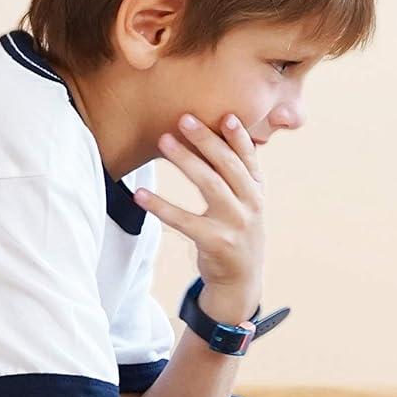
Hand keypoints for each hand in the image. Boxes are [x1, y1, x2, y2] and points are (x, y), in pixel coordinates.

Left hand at [134, 113, 264, 321]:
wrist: (241, 280)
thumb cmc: (236, 234)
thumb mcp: (245, 204)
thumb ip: (237, 176)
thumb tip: (220, 138)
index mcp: (257, 192)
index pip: (249, 159)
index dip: (239, 137)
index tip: (226, 115)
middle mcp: (251, 205)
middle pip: (228, 166)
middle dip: (207, 140)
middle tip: (184, 119)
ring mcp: (235, 224)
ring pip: (210, 185)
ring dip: (186, 160)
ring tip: (163, 140)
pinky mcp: (216, 243)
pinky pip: (184, 221)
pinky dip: (160, 206)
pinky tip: (140, 194)